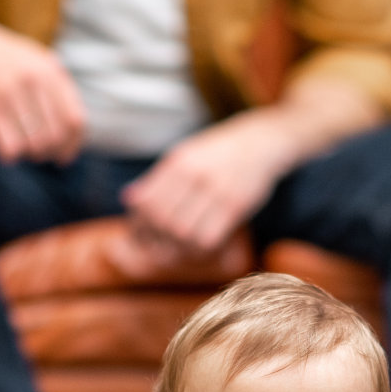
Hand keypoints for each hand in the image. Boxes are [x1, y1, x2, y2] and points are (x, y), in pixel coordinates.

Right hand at [0, 9, 84, 165]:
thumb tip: (74, 134)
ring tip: (20, 148)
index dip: (72, 145)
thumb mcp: (33, 61)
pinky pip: (9, 146)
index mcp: (50, 70)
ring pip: (34, 144)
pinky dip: (9, 155)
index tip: (63, 157)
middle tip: (36, 154)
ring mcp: (9, 91)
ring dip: (28, 154)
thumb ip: (55, 89)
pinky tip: (3, 151)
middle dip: (48, 153)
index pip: (74, 120)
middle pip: (55, 136)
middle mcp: (33, 79)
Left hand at [121, 114, 293, 256]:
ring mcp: (217, 190)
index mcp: (178, 161)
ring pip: (183, 233)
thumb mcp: (186, 154)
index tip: (141, 232)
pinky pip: (208, 238)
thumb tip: (129, 199)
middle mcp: (195, 174)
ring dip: (175, 247)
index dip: (139, 223)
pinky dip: (197, 249)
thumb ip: (158, 177)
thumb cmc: (219, 151)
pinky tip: (197, 246)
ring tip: (177, 248)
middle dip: (154, 238)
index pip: (146, 201)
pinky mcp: (237, 205)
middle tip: (157, 245)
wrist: (261, 141)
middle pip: (161, 220)